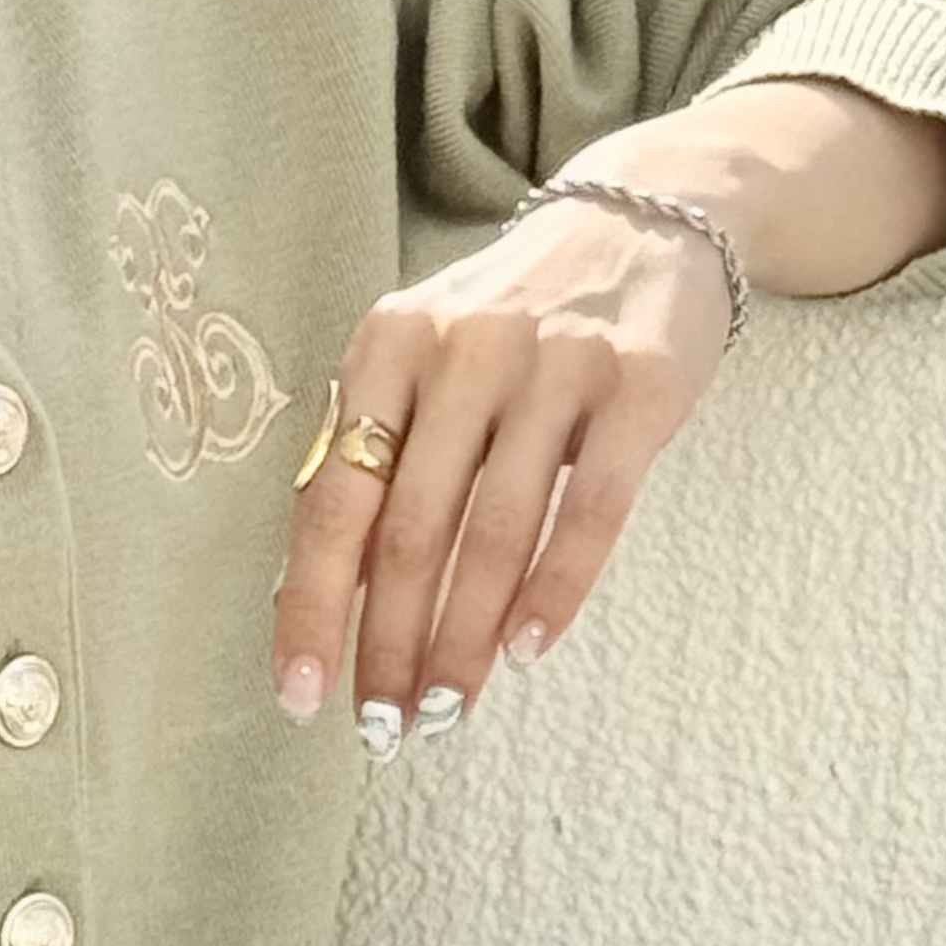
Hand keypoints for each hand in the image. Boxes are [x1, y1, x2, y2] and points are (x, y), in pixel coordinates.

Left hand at [272, 189, 730, 739]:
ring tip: (445, 707)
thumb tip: (324, 590)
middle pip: (409, 527)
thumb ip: (380, 446)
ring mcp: (553, 364)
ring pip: (494, 530)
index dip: (310, 603)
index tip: (301, 693)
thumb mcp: (426, 351)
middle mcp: (462, 348)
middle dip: (389, 642)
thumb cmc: (514, 315)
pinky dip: (554, 590)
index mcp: (386, 344)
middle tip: (384, 727)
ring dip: (465, 637)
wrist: (644, 217)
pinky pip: (589, 509)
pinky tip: (527, 650)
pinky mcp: (637, 385)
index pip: (332, 496)